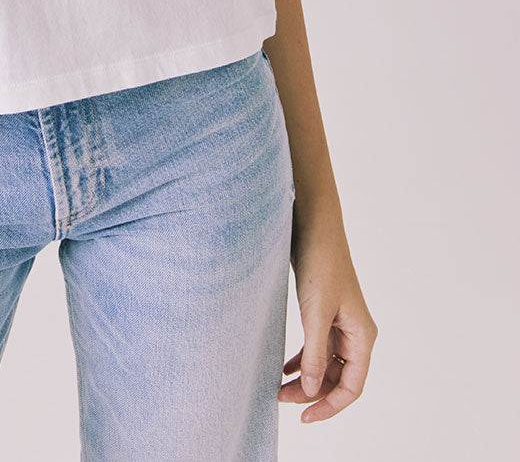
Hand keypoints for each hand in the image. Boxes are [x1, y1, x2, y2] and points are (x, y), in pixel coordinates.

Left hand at [278, 215, 378, 423]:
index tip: (304, 416)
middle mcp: (356, 333)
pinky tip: (284, 367)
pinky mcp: (325, 313)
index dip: (330, 406)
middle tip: (281, 398)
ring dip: (306, 378)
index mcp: (362, 336)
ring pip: (326, 364)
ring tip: (279, 387)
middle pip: (338, 378)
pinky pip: (318, 347)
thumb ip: (315, 354)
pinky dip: (303, 360)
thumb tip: (312, 390)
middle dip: (312, 392)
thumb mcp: (315, 314)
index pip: (352, 387)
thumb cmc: (321, 264)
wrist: (313, 226)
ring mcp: (341, 324)